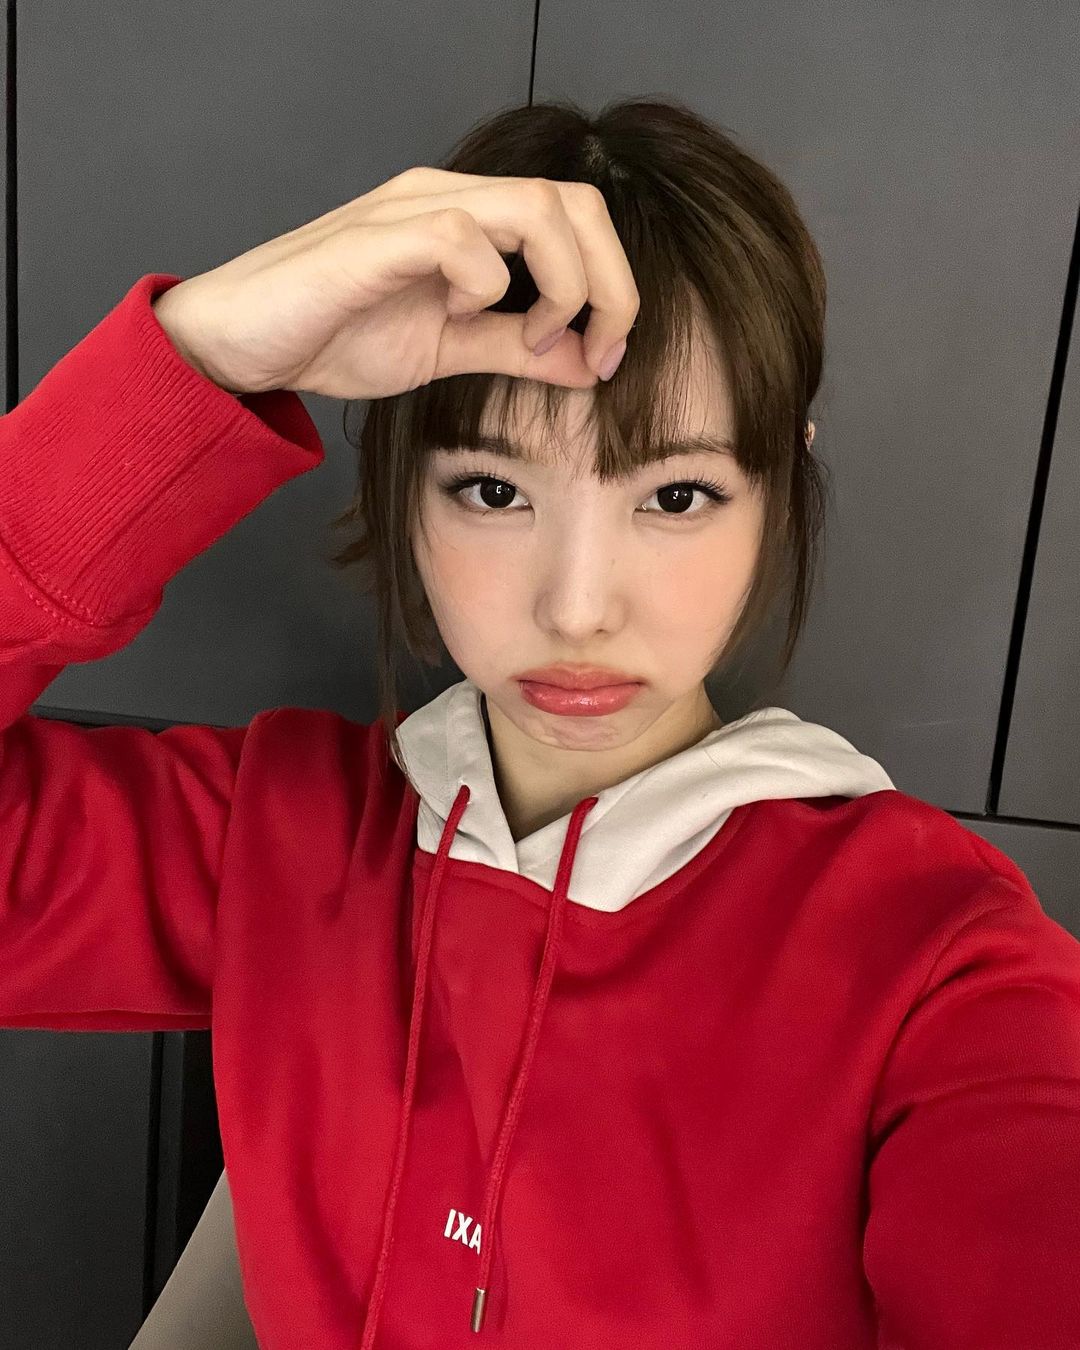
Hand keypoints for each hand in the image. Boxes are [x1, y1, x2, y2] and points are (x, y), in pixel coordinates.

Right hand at [150, 167, 639, 399]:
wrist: (239, 346)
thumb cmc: (330, 335)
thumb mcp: (448, 351)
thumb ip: (517, 349)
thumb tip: (590, 361)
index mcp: (470, 219)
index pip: (577, 217)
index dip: (614, 284)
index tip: (606, 355)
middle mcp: (447, 198)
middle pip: (574, 202)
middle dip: (611, 282)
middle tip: (601, 348)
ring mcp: (411, 211)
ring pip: (534, 206)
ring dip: (560, 281)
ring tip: (534, 336)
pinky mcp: (375, 239)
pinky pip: (460, 238)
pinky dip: (485, 284)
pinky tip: (460, 315)